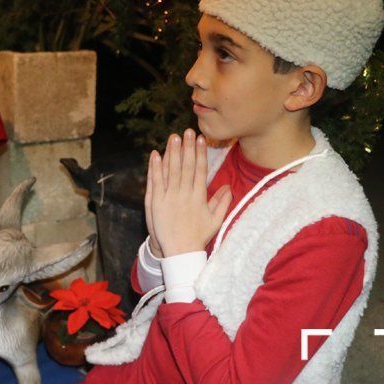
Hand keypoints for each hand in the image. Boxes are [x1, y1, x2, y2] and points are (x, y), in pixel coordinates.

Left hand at [147, 129, 231, 256]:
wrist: (179, 252)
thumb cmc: (198, 236)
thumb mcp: (215, 220)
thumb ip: (222, 202)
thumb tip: (228, 186)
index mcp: (199, 197)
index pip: (200, 170)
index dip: (200, 153)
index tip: (201, 138)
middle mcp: (184, 195)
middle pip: (185, 167)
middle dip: (187, 147)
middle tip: (187, 131)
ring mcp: (168, 198)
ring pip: (170, 171)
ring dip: (171, 153)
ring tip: (173, 137)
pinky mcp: (155, 203)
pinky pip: (155, 182)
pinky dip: (155, 168)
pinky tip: (155, 155)